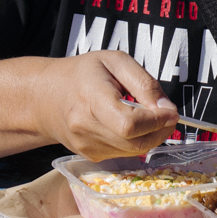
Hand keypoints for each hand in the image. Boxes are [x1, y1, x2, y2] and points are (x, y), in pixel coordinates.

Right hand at [48, 51, 177, 160]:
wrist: (45, 96)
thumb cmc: (82, 74)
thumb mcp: (115, 61)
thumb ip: (144, 83)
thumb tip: (166, 108)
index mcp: (91, 99)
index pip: (130, 124)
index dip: (157, 121)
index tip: (171, 111)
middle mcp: (85, 128)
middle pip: (135, 142)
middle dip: (160, 131)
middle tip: (168, 115)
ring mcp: (86, 146)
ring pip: (133, 151)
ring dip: (151, 137)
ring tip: (150, 117)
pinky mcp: (90, 156)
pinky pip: (124, 153)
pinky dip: (136, 142)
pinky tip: (132, 126)